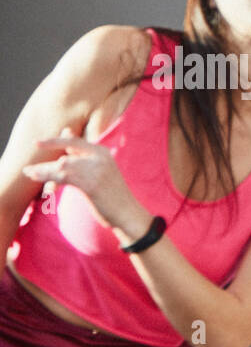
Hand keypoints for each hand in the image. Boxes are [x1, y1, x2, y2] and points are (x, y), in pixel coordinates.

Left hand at [23, 129, 151, 237]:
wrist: (128, 214)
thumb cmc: (112, 194)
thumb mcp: (100, 171)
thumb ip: (83, 156)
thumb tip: (66, 132)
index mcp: (102, 152)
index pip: (73, 142)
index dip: (54, 141)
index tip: (36, 143)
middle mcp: (100, 158)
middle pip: (65, 155)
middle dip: (45, 164)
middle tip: (27, 170)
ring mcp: (96, 170)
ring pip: (62, 167)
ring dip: (43, 172)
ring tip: (29, 176)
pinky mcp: (91, 184)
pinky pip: (64, 178)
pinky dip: (50, 180)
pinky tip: (42, 185)